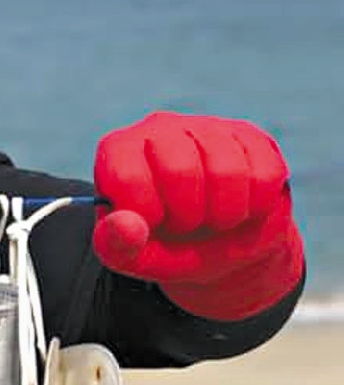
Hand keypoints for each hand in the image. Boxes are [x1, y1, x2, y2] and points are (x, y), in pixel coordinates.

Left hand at [92, 111, 303, 320]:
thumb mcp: (137, 257)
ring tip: (214, 221)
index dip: (148, 215)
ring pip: (228, 171)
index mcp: (119, 152)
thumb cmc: (168, 246)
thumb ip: (119, 247)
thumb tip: (126, 226)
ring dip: (225, 215)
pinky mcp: (250, 136)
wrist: (221, 244)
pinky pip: (265, 174)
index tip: (155, 225)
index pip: (127, 177)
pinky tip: (241, 208)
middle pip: (179, 170)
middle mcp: (159, 128)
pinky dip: (257, 207)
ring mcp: (207, 127)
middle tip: (187, 225)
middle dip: (188, 216)